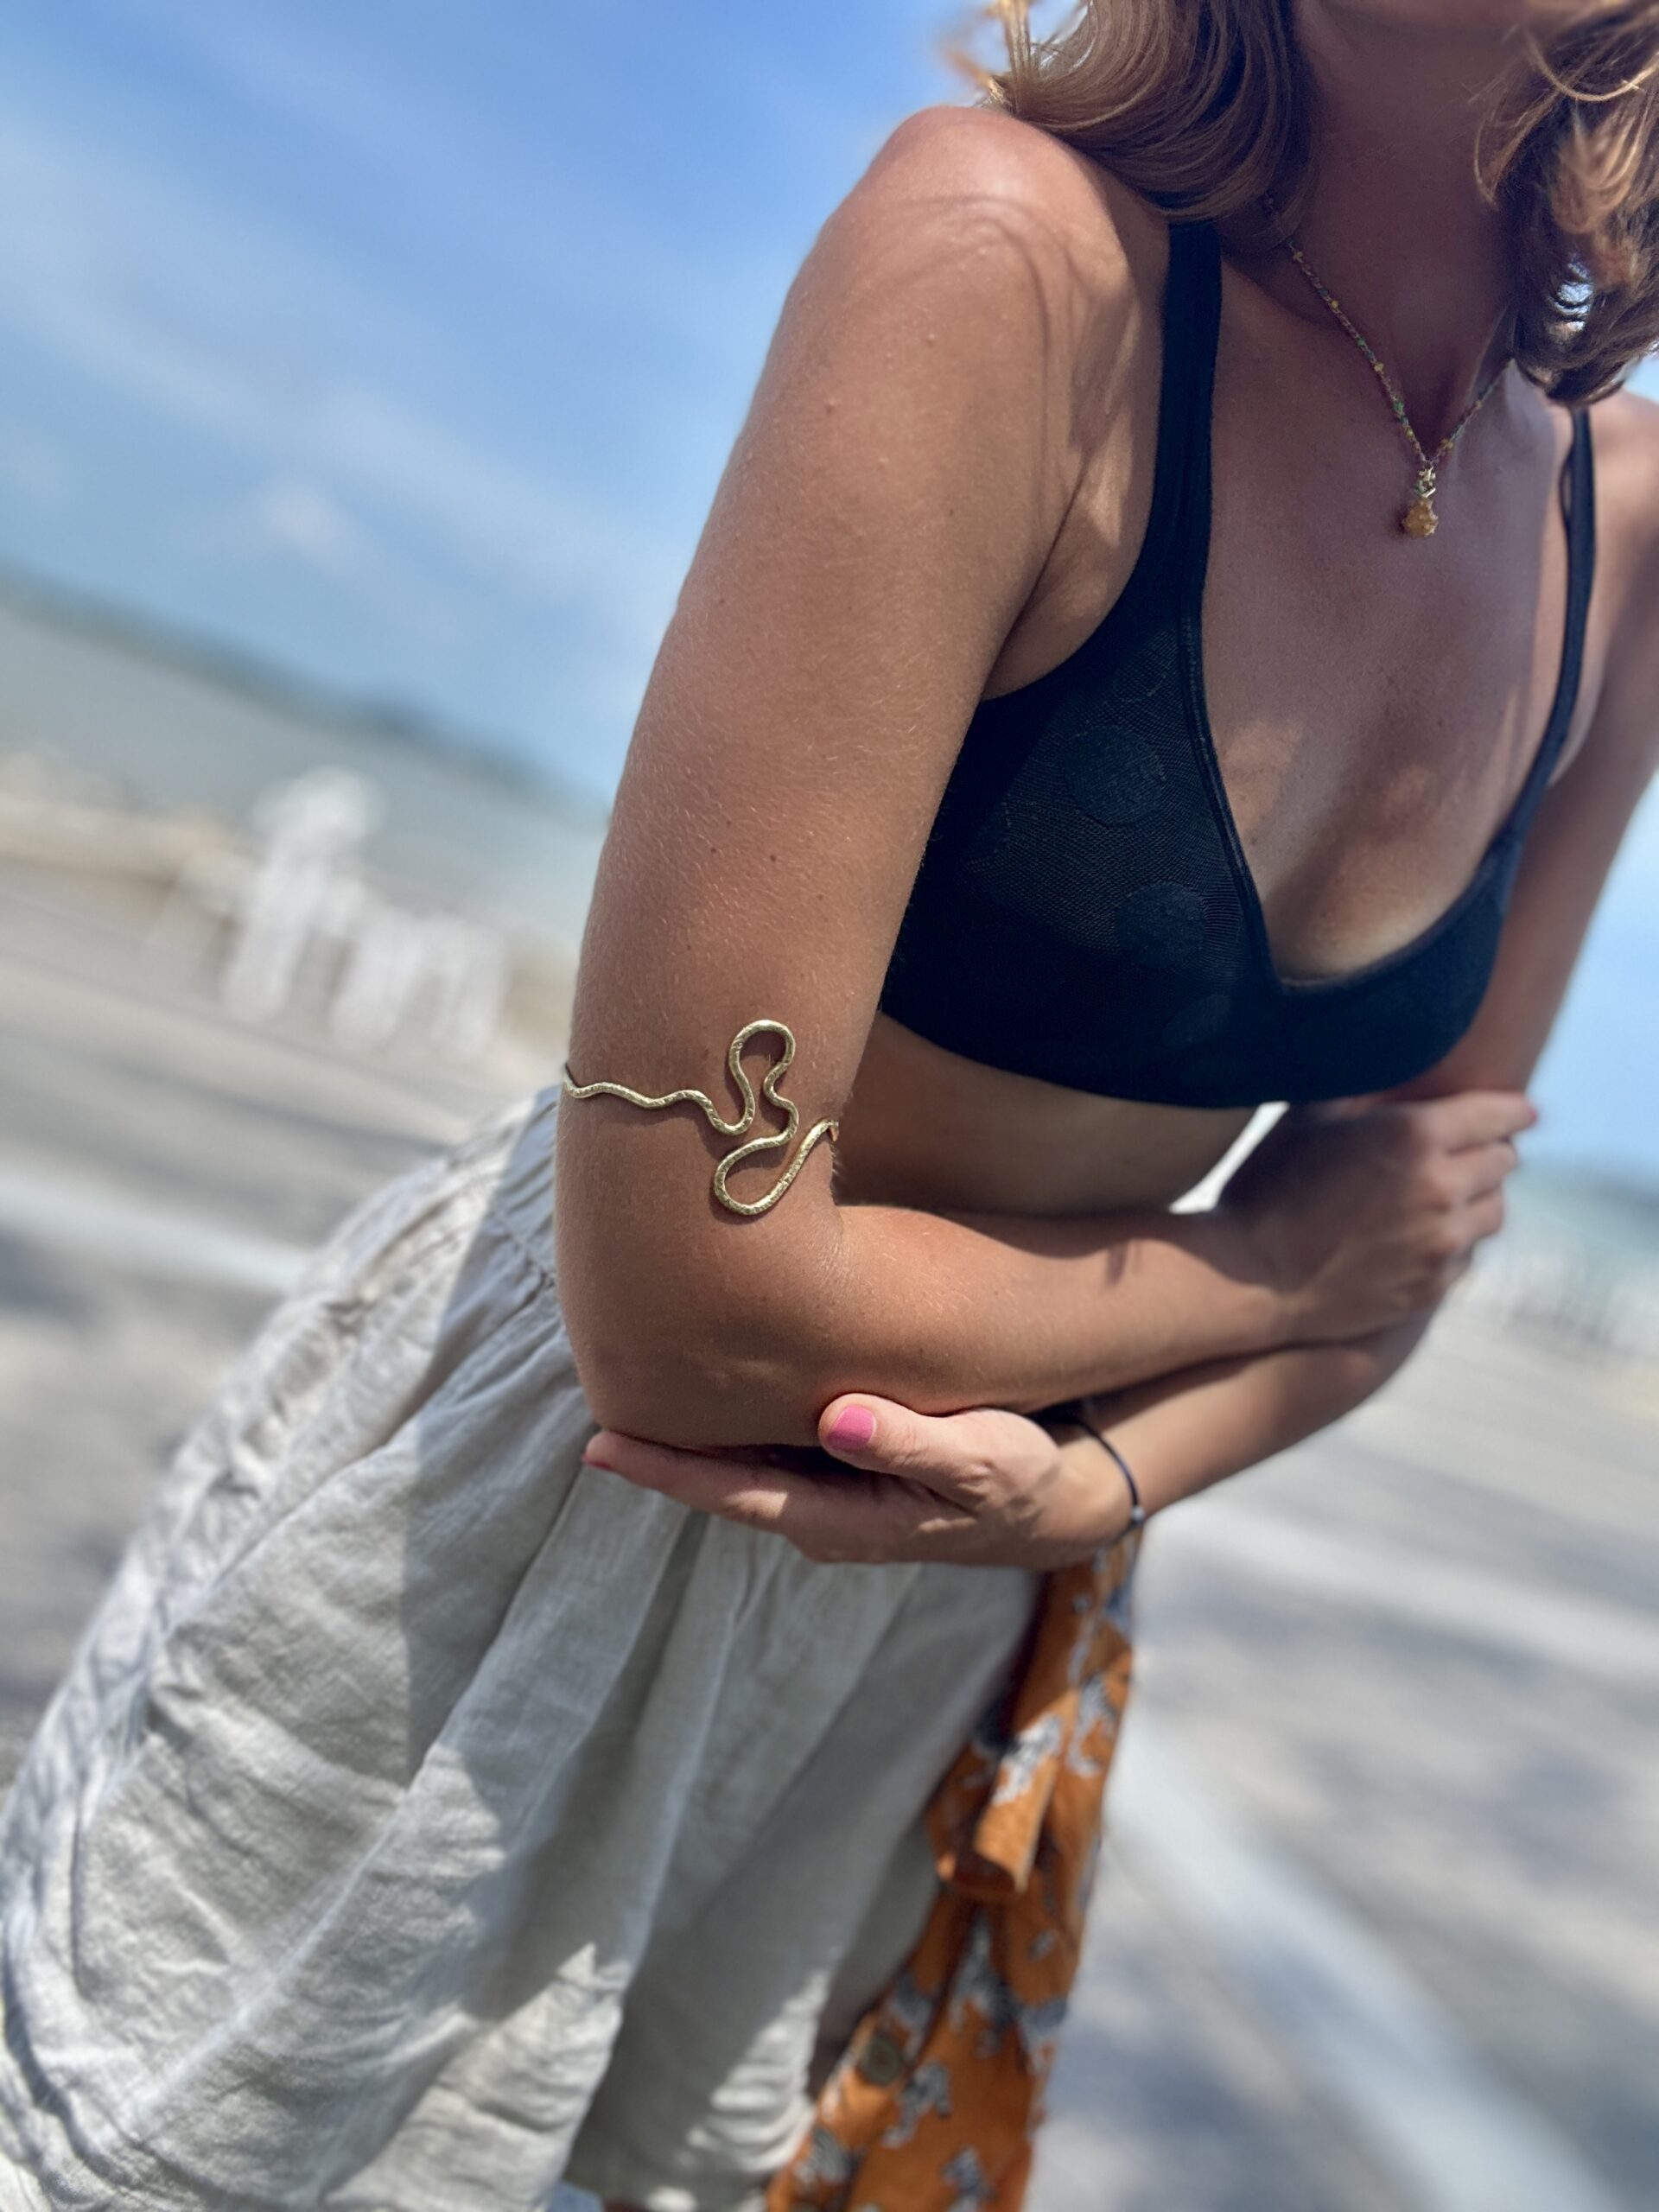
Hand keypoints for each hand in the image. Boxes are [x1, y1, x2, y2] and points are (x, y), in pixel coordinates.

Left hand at [580, 1394, 1138, 1569]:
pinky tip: (698, 1383)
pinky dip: (726, 1419)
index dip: (667, 1470)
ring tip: (624, 1379)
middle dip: (656, 1445)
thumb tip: (839, 1421)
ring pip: (737, 1460)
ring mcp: (826, 1493)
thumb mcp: (981, 1461)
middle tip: (589, 1391)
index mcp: (840, 1519)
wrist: (1050, 1503)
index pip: (733, 1494)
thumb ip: (911, 1444)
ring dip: (685, 1430)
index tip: (602, 1446)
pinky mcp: (838, 1467)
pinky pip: (765, 1445)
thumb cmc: (1016, 1478)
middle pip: (718, 1477)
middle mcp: (818, 1513)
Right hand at [1219, 1086, 1537, 1343]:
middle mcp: (1441, 1188)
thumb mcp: (1306, 1120)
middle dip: (1489, 1151)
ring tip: (1450, 1195)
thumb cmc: (1268, 1189)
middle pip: (1503, 1162)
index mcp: (1415, 1135)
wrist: (1251, 1278)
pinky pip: (1467, 1257)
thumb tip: (1382, 1062)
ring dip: (1478, 1198)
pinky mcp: (1432, 1287)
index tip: (1519, 1111)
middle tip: (1468, 1150)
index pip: (1499, 1114)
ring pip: (1494, 1212)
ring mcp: (1441, 1243)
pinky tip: (1425, 1237)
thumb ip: (1358, 1090)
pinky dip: (1456, 1242)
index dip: (1512, 1110)